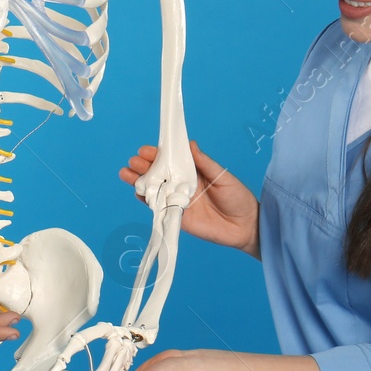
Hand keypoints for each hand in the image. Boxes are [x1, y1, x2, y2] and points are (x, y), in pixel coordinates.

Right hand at [122, 141, 259, 255]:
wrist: (245, 226)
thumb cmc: (238, 197)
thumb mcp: (222, 176)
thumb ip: (204, 162)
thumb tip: (190, 144)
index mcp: (191, 171)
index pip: (170, 160)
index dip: (157, 154)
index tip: (146, 150)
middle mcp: (181, 184)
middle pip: (157, 173)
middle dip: (143, 166)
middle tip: (134, 162)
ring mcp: (177, 201)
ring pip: (153, 189)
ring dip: (138, 181)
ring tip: (126, 174)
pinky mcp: (177, 217)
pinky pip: (158, 209)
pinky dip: (146, 201)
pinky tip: (136, 193)